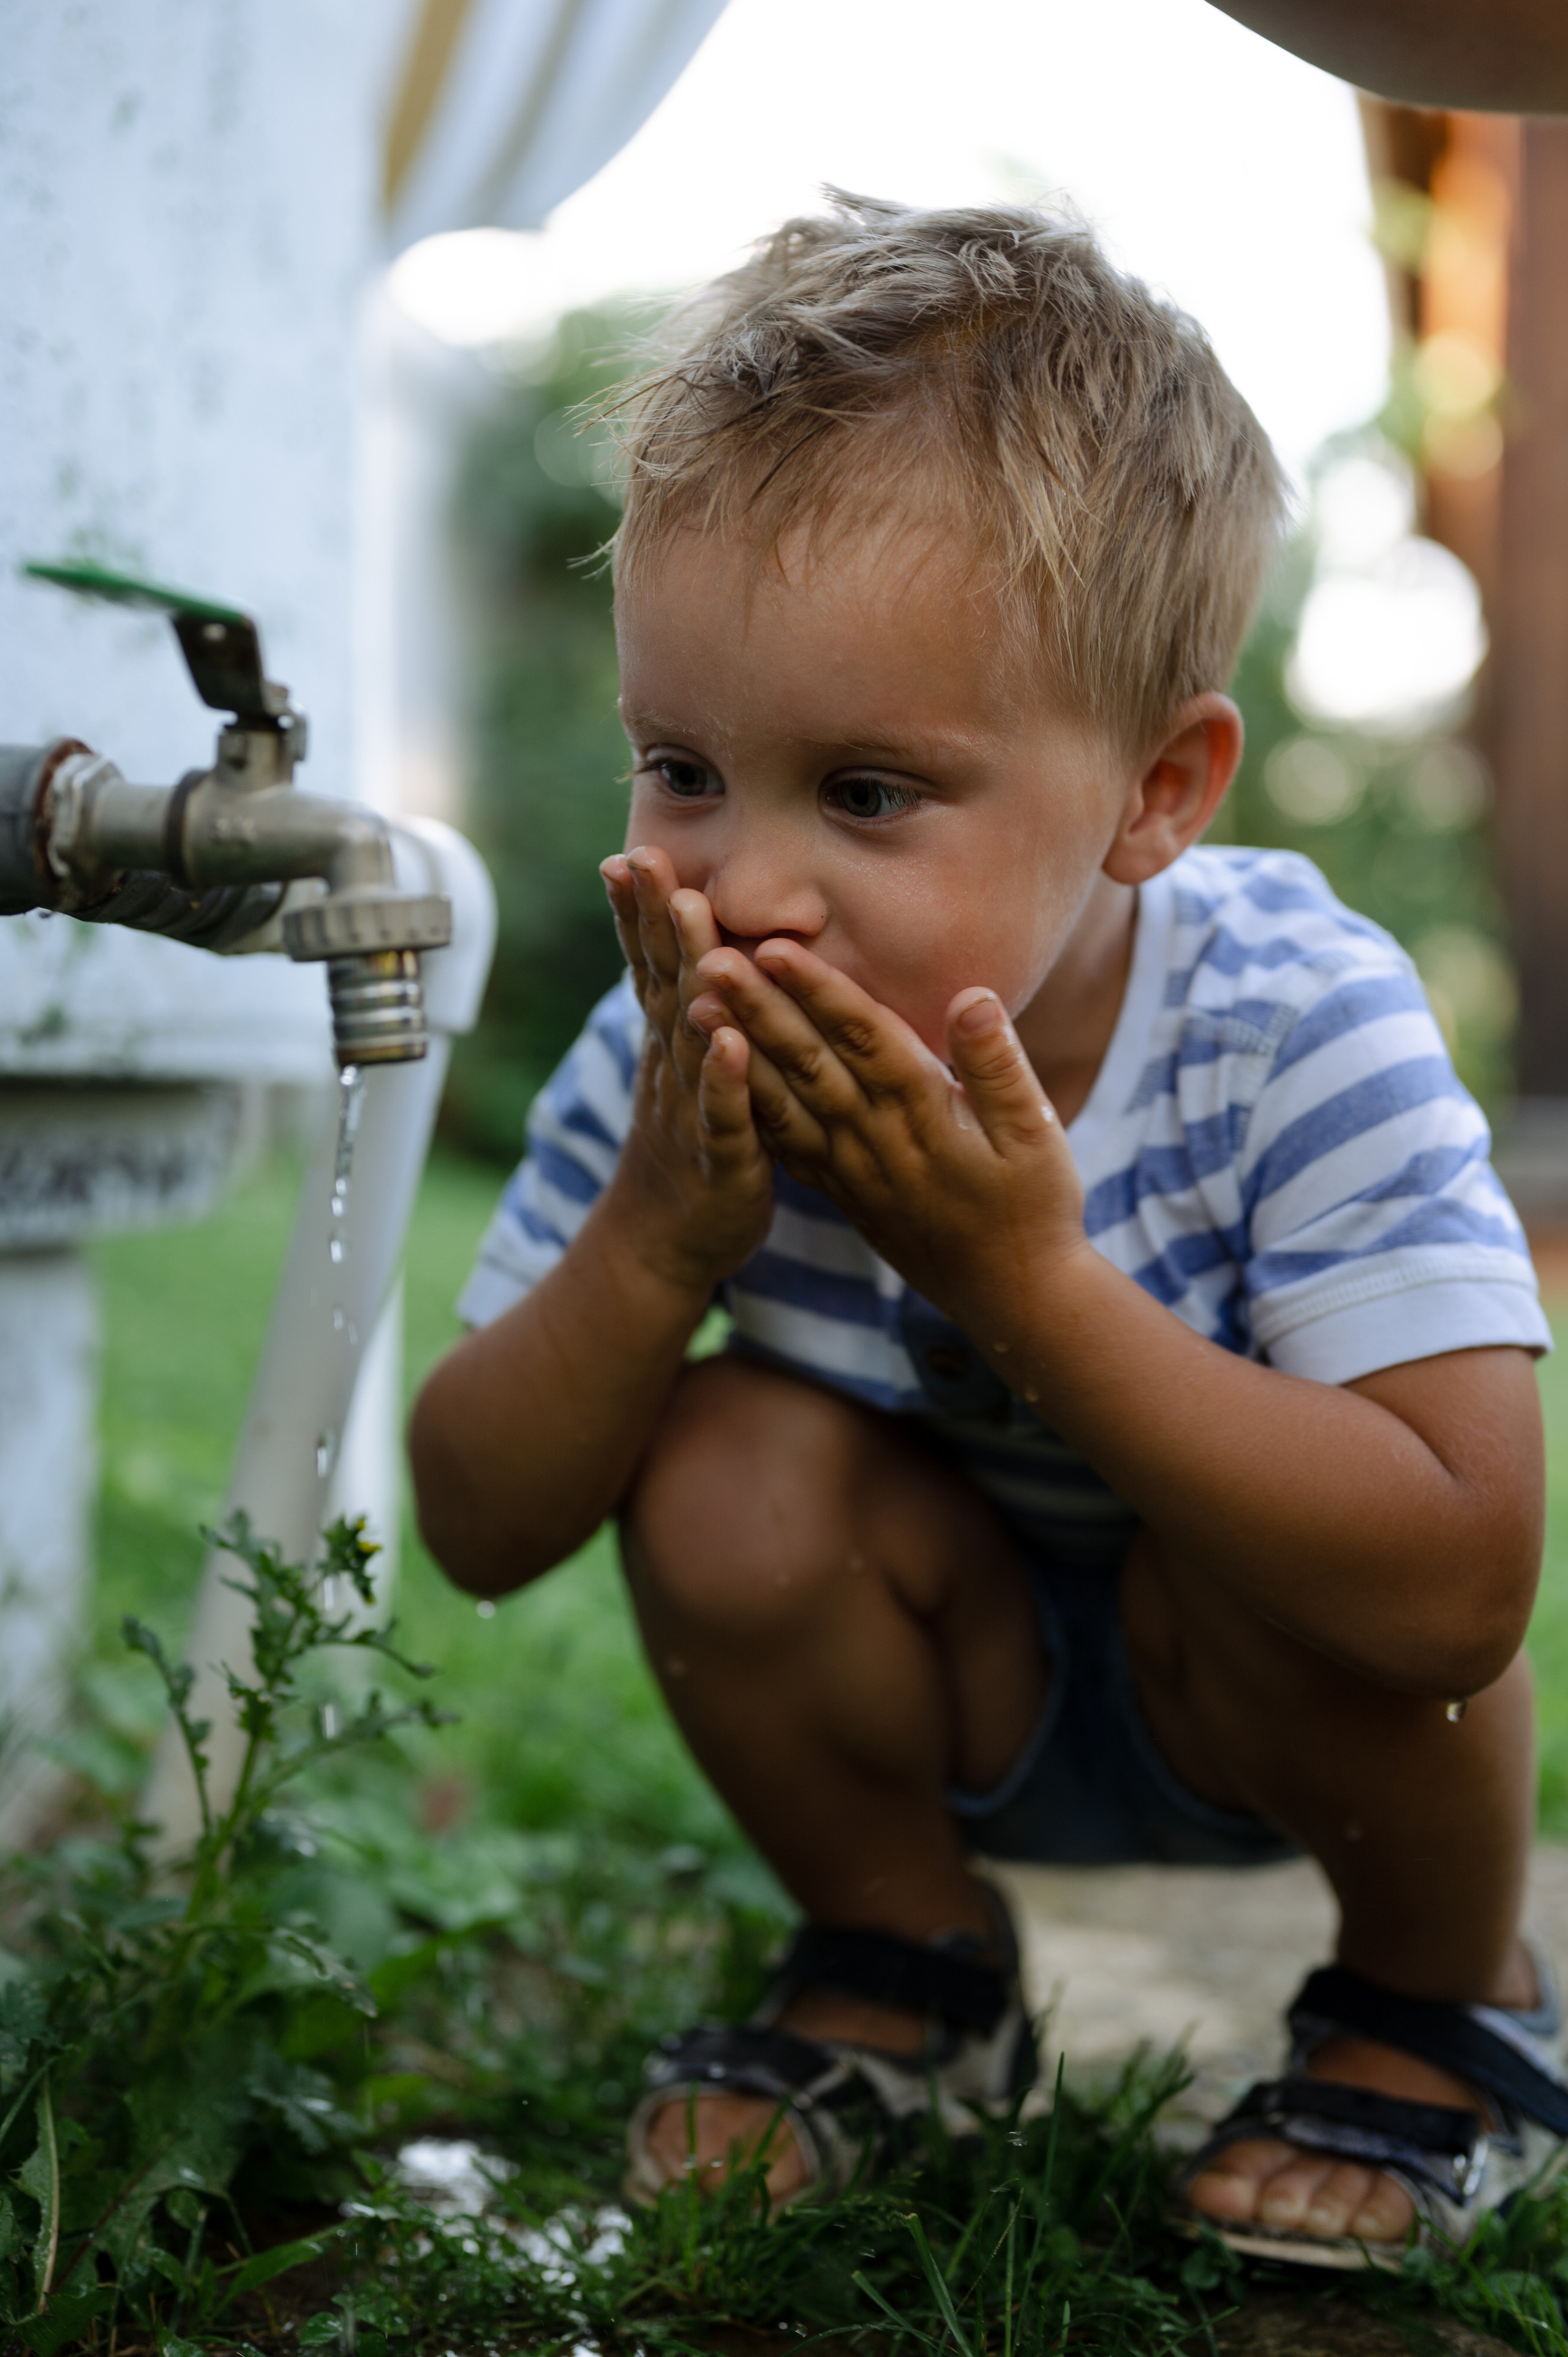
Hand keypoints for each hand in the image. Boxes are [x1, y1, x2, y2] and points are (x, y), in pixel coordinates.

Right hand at [600, 847, 777, 1293]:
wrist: (664, 1242)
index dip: (639, 913)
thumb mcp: (682, 1070)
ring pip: (693, 1034)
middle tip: (647, 858)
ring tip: (690, 917)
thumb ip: (683, 1007)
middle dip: (655, 919)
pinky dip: (726, 1079)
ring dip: (691, 974)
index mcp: (670, 1042)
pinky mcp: (723, 1158)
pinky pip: (725, 1113)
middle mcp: (673, 1066)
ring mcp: (693, 1109)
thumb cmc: (687, 1145)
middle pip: (663, 982)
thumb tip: (679, 941)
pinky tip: (730, 1042)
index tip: (629, 853)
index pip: (650, 966)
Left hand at [689, 939, 1088, 1327]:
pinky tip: (719, 1079)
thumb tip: (970, 995)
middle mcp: (876, 1141)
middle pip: (809, 1063)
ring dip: (739, 1052)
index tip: (773, 947)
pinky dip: (750, 1109)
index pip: (862, 1039)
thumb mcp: (1037, 1135)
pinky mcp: (843, 1194)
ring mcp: (852, 1171)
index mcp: (925, 1115)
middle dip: (757, 1009)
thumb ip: (998, 1065)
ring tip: (694, 1008)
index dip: (818, 991)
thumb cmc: (1037, 1209)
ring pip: (785, 1101)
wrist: (1013, 1298)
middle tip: (707, 960)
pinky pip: (786, 1147)